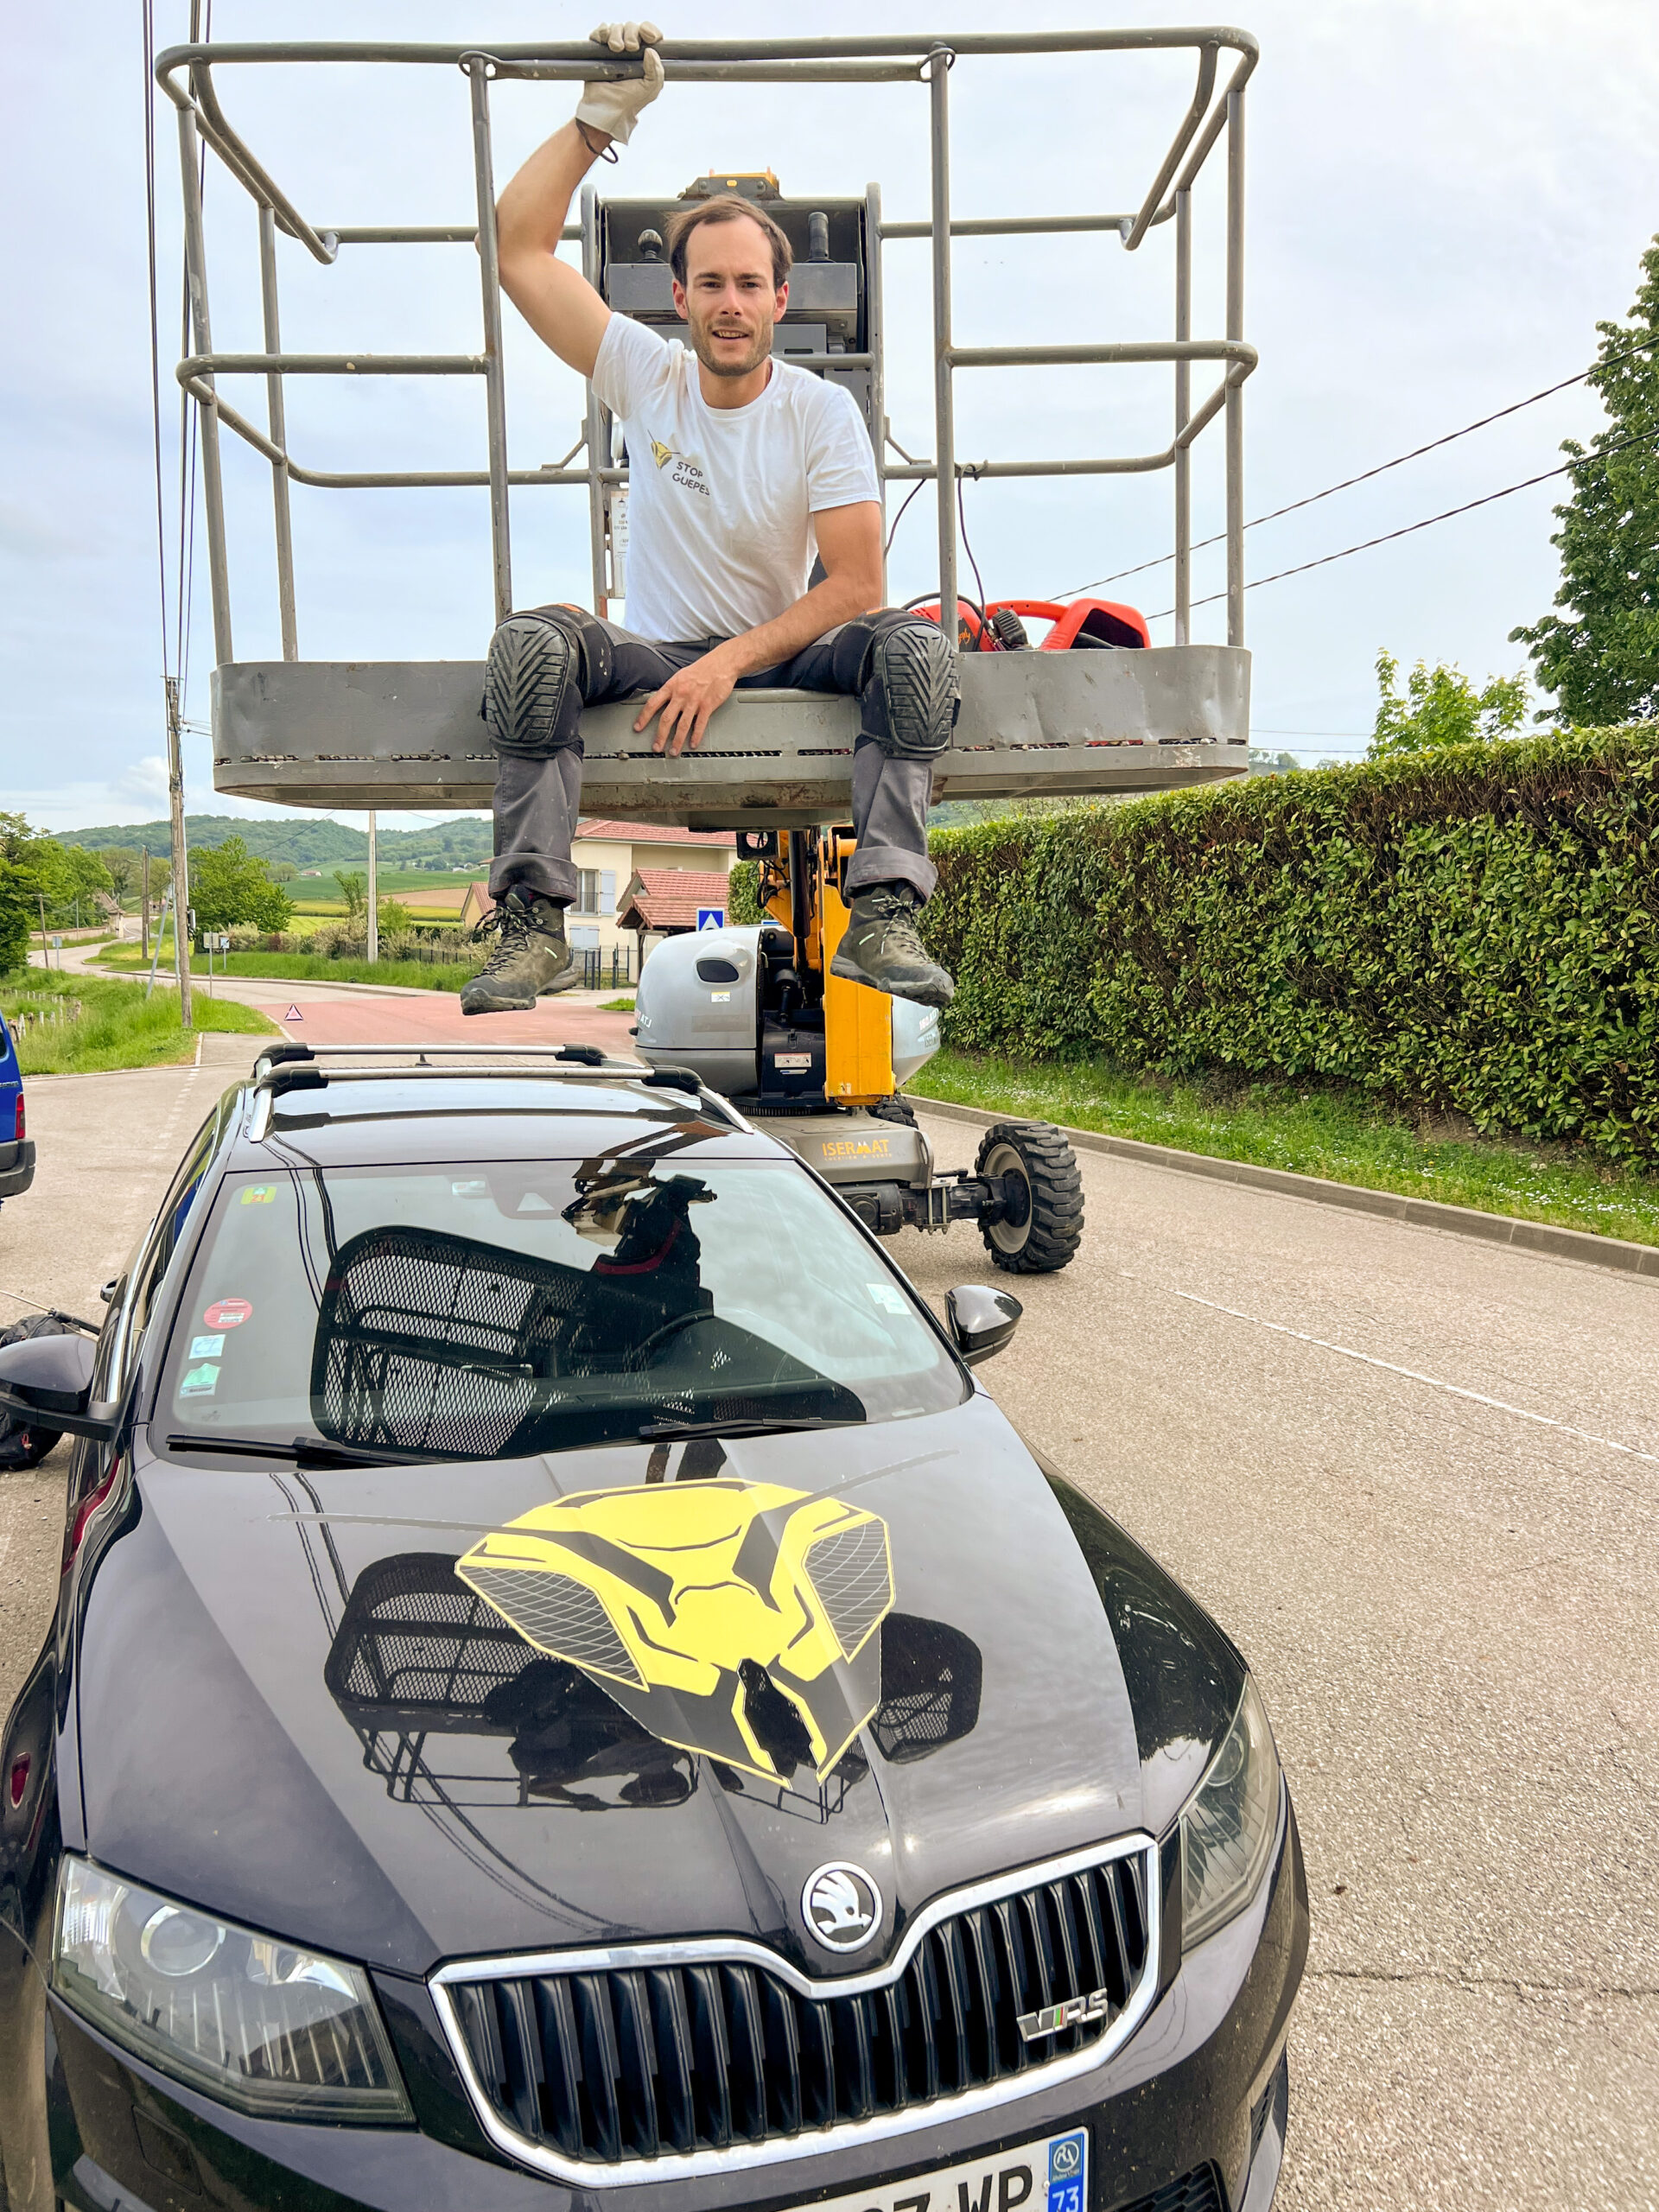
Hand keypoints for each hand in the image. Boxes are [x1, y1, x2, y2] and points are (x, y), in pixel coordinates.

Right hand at [575, 23, 664, 145]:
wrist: (608, 107)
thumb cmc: (631, 101)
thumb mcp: (651, 88)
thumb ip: (657, 70)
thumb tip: (650, 49)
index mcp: (644, 55)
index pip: (649, 33)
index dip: (650, 30)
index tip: (650, 37)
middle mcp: (629, 49)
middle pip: (632, 27)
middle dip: (632, 33)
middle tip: (631, 47)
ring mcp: (613, 48)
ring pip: (616, 28)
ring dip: (617, 34)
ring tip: (616, 49)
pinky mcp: (597, 49)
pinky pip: (600, 31)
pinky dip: (602, 31)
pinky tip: (604, 40)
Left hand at [635, 650, 736, 756]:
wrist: (721, 664)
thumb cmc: (702, 669)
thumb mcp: (681, 676)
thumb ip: (672, 690)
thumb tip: (662, 701)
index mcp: (672, 686)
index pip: (653, 704)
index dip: (643, 717)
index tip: (638, 727)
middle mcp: (681, 694)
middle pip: (666, 719)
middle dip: (660, 736)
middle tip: (656, 747)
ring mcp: (694, 701)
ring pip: (682, 725)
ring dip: (677, 741)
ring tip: (673, 751)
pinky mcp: (708, 706)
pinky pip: (700, 724)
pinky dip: (696, 736)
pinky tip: (692, 743)